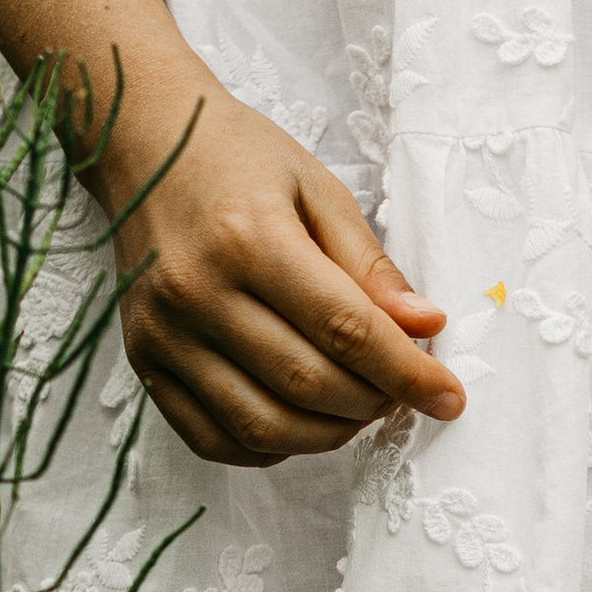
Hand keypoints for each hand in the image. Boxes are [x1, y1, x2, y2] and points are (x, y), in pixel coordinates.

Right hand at [97, 79, 464, 468]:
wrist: (142, 144)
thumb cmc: (237, 158)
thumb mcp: (318, 189)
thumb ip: (370, 266)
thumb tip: (426, 328)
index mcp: (249, 239)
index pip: (346, 331)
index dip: (407, 374)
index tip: (449, 397)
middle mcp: (198, 292)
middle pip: (307, 385)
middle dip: (374, 402)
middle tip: (401, 390)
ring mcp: (163, 334)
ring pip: (262, 425)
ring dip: (330, 435)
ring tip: (359, 406)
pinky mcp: (143, 361)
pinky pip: (211, 438)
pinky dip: (269, 447)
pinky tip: (302, 421)